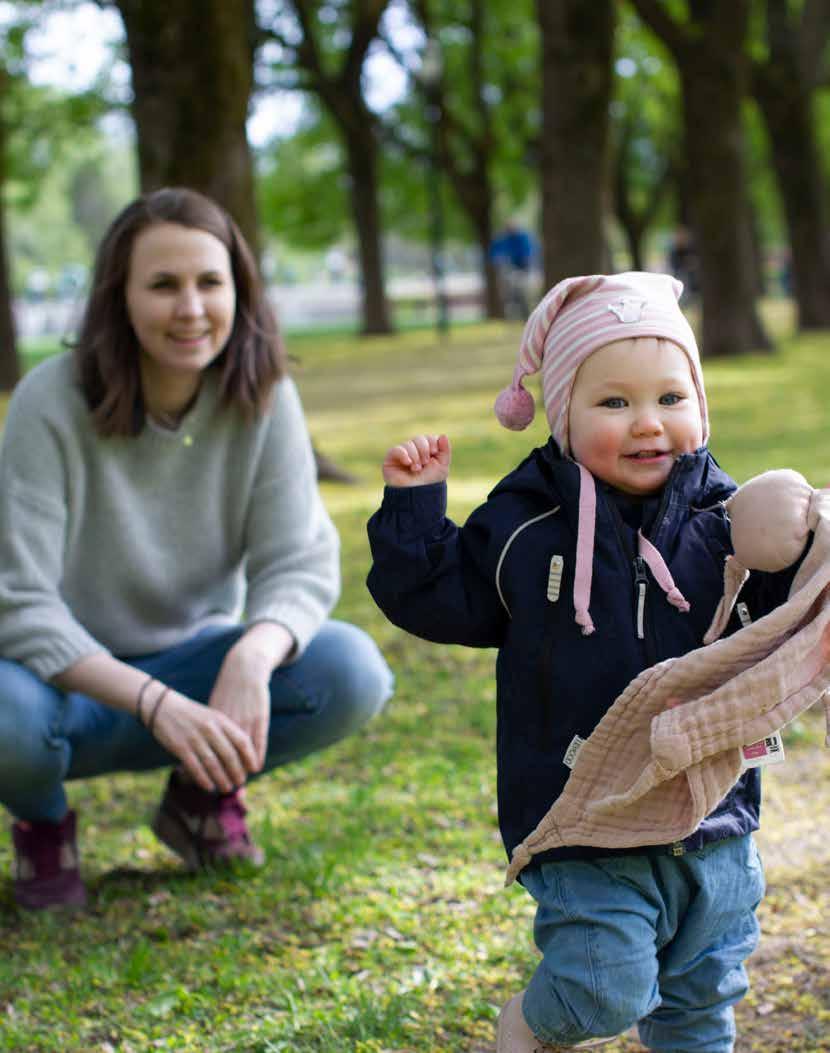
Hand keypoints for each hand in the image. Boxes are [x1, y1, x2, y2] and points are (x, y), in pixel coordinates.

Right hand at [150, 688, 259, 792]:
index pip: (242, 740)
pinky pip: (195, 767)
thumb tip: (242, 755)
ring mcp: (194, 738)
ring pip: (213, 764)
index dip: (250, 757)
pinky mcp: (180, 747)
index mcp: (221, 720)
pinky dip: (203, 779)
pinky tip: (209, 787)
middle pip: (229, 755)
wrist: (164, 708)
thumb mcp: (213, 717)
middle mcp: (209, 729)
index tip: (254, 769)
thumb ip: (227, 732)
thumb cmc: (193, 716)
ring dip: (221, 779)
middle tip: (241, 782)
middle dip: (237, 772)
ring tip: (227, 788)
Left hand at [207, 624, 293, 769]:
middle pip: (225, 753)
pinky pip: (258, 740)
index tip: (208, 781)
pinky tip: (256, 766)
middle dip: (226, 772)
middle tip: (227, 788)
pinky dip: (257, 755)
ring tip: (241, 782)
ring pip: (242, 750)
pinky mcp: (259, 717)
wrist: (244, 670)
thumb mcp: (214, 707)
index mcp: (215, 721)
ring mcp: (245, 719)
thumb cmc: (228, 690)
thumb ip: (207, 725)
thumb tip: (195, 742)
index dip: (208, 765)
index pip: (210, 748)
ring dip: (241, 767)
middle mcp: (229, 722)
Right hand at [382, 434, 450, 486]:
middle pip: (419, 439)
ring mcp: (402, 455)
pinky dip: (404, 454)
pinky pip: (396, 449)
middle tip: (425, 463)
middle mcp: (413, 452)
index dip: (432, 442)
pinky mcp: (390, 459)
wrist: (416, 495)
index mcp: (426, 452)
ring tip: (416, 469)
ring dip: (415, 456)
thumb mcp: (442, 467)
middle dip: (424, 449)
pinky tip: (408, 463)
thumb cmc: (429, 483)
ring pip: (408, 444)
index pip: (428, 438)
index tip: (434, 452)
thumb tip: (443, 435)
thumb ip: (445, 451)